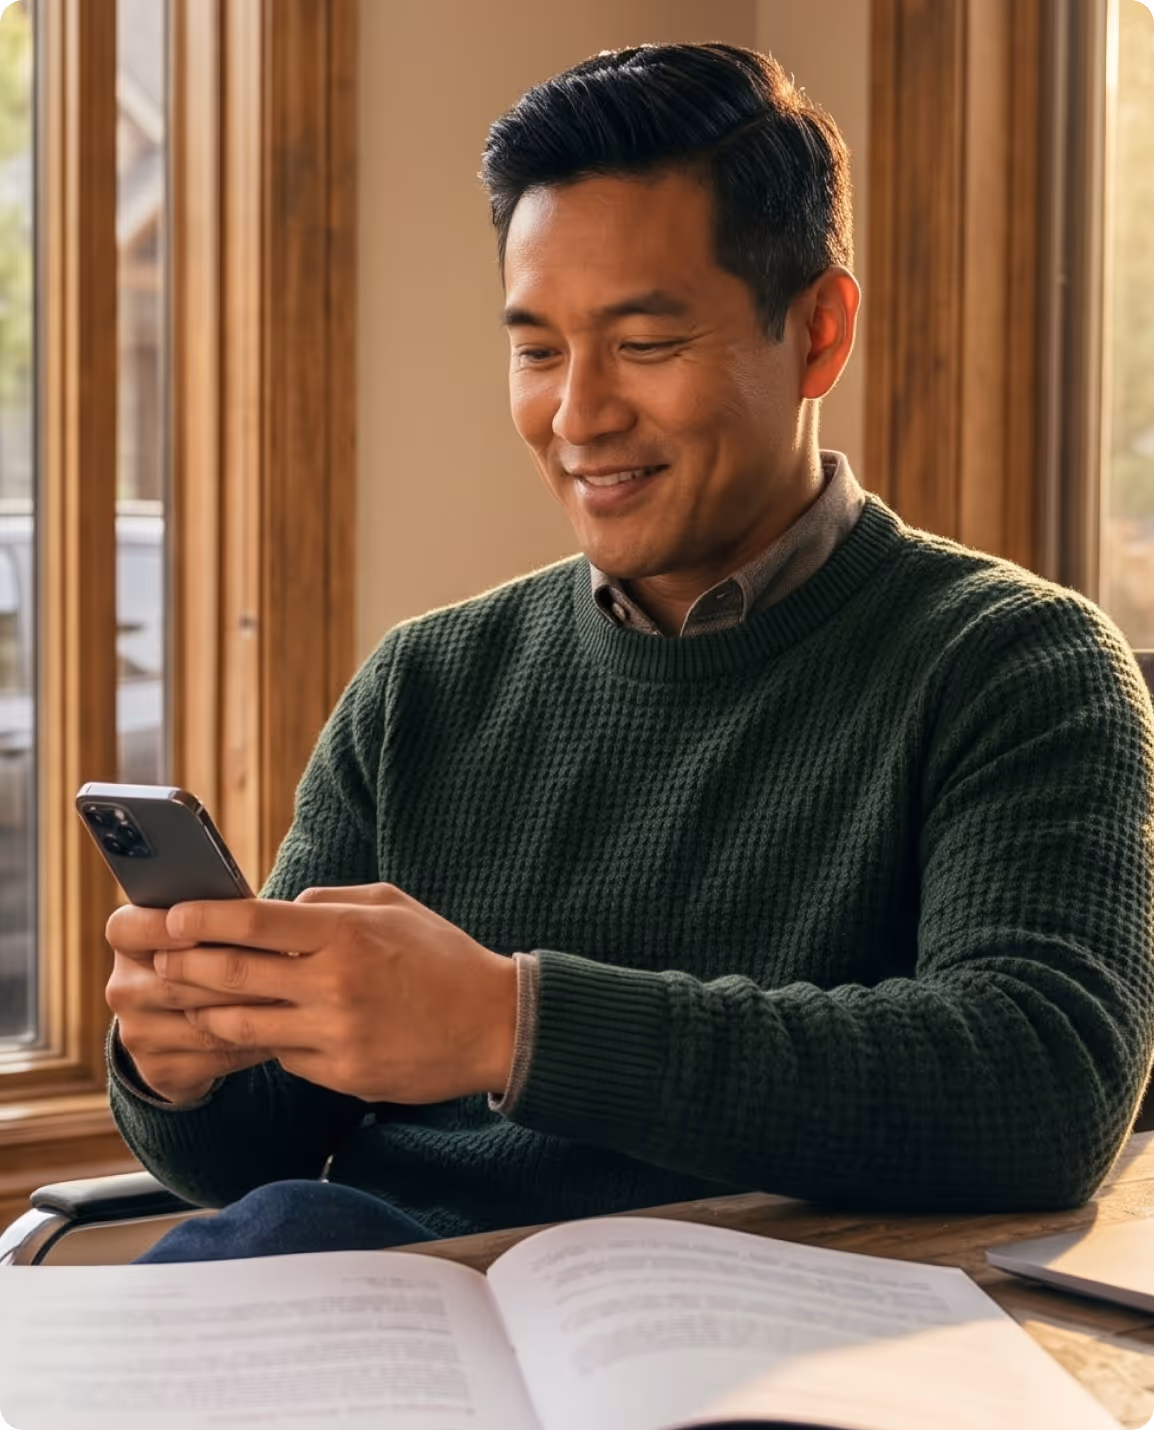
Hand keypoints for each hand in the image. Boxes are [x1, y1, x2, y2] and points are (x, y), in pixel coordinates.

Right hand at [105, 904, 282, 1103]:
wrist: (184, 1024)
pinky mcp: (160, 1069)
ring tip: (293, 996)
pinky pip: (217, 1056)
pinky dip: (255, 1042)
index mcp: (126, 941)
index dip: (167, 926)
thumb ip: (220, 914)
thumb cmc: (210, 955)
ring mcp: (138, 1033)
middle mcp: (123, 988)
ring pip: (203, 1022)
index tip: (211, 923)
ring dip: (253, 1010)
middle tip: (287, 963)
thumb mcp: (205, 929)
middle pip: (179, 979)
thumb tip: (273, 906)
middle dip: (238, 971)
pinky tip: (283, 1029)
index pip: (130, 928)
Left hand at [151, 883, 517, 1103]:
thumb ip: (327, 903)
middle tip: (158, 962)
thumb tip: (276, 910)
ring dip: (210, 1015)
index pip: (252, 922)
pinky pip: (284, 1058)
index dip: (201, 920)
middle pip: (233, 976)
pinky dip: (270, 1043)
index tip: (171, 918)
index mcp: (345, 933)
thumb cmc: (441, 956)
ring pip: (245, 1028)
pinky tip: (265, 1031)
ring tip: (191, 1004)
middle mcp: (334, 984)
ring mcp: (336, 1035)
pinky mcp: (342, 1075)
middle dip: (185, 968)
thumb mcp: (390, 905)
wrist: (493, 1023)